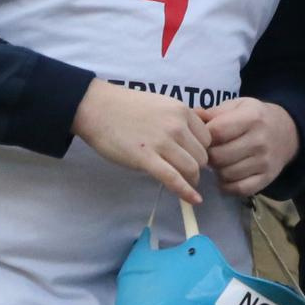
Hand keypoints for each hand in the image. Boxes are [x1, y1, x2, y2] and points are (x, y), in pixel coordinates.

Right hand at [73, 81, 208, 204]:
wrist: (97, 108)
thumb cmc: (127, 107)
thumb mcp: (162, 105)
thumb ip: (180, 119)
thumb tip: (195, 136)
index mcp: (182, 111)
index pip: (207, 138)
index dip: (202, 150)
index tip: (193, 157)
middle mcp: (177, 126)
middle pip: (202, 155)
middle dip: (197, 166)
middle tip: (186, 170)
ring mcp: (162, 142)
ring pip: (192, 168)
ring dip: (191, 179)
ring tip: (186, 182)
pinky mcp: (146, 159)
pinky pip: (173, 179)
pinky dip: (186, 192)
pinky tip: (194, 200)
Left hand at [204, 99, 298, 196]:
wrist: (287, 132)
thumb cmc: (255, 117)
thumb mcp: (238, 106)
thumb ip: (214, 113)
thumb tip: (190, 116)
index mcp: (251, 118)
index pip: (216, 132)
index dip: (203, 137)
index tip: (202, 138)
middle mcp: (260, 140)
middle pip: (218, 156)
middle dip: (208, 156)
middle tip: (209, 153)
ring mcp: (264, 162)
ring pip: (226, 174)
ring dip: (217, 171)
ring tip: (219, 163)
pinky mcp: (267, 178)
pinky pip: (239, 189)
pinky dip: (227, 186)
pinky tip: (226, 177)